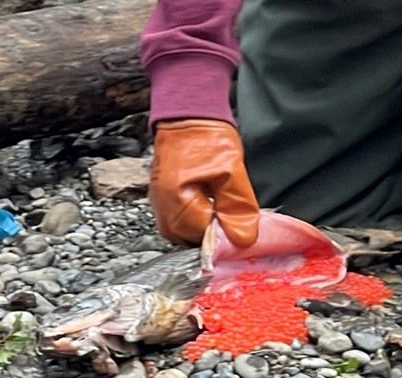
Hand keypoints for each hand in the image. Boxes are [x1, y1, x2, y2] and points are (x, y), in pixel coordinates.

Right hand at [148, 119, 259, 246]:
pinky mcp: (160, 198)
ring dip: (203, 225)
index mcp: (177, 201)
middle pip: (191, 240)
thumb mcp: (232, 172)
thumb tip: (243, 239)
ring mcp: (158, 204)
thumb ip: (238, 208)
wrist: (188, 113)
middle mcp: (162, 207)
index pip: (204, 237)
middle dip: (212, 230)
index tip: (238, 218)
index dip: (225, 231)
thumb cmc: (208, 137)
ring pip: (183, 233)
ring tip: (217, 203)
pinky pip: (177, 220)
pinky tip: (206, 202)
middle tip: (227, 208)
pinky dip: (193, 217)